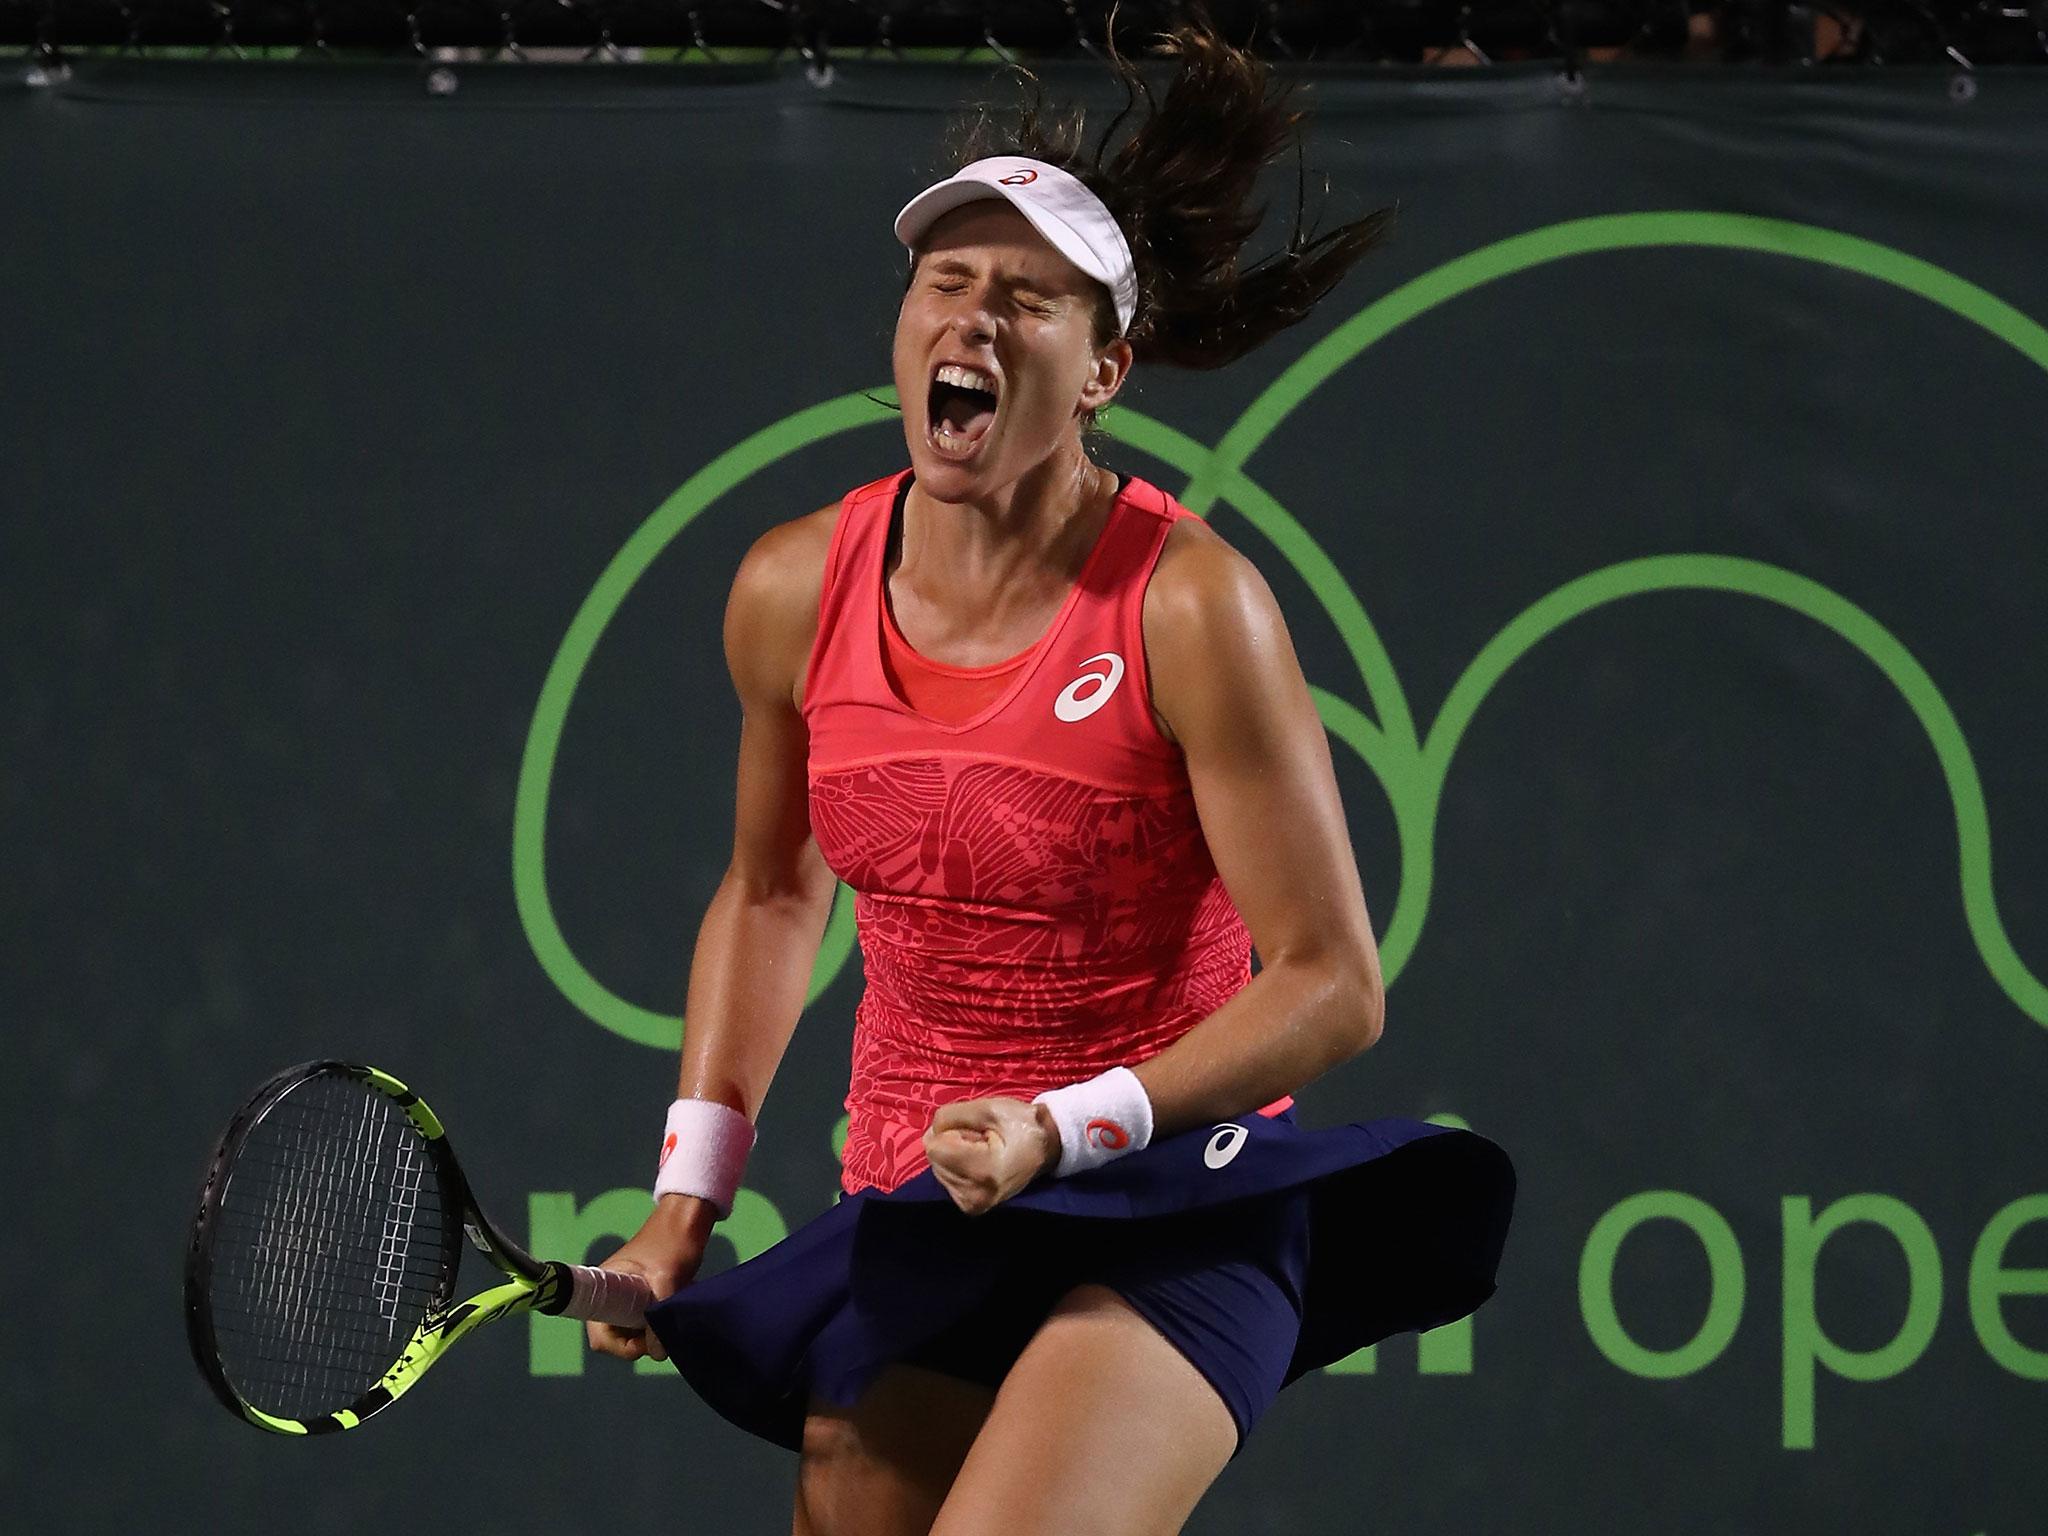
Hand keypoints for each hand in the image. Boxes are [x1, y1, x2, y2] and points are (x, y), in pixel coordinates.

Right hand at [584, 1194, 717, 1361]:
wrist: (689, 1219)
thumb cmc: (673, 1243)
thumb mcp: (667, 1281)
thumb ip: (660, 1318)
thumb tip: (659, 1352)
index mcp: (604, 1285)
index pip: (599, 1333)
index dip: (618, 1346)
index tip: (643, 1344)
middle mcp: (611, 1293)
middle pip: (616, 1336)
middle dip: (639, 1342)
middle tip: (662, 1336)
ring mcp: (628, 1295)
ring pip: (633, 1330)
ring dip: (652, 1333)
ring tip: (672, 1322)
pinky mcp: (645, 1295)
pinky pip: (646, 1320)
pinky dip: (660, 1323)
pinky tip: (675, 1314)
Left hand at [923, 1096, 1060, 1216]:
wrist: (1047, 1147)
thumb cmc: (1020, 1124)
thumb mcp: (987, 1108)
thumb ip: (950, 1115)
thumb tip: (930, 1132)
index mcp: (983, 1170)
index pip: (935, 1148)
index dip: (951, 1131)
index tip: (977, 1131)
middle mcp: (975, 1196)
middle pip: (934, 1159)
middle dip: (952, 1143)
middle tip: (982, 1140)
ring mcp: (973, 1205)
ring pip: (938, 1168)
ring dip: (955, 1155)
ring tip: (983, 1151)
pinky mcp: (971, 1208)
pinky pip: (946, 1179)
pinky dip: (957, 1167)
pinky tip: (978, 1163)